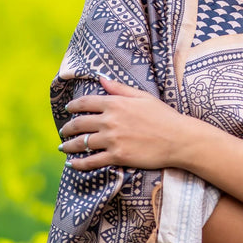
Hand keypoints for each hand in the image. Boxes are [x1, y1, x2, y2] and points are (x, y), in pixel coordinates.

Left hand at [59, 77, 190, 171]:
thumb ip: (119, 89)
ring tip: (63, 147)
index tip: (68, 109)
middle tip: (63, 131)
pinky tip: (72, 164)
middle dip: (68, 128)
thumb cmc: (164, 116)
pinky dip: (79, 163)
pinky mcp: (117, 156)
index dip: (73, 106)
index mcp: (115, 103)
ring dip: (69, 145)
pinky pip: (91, 161)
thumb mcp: (142, 97)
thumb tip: (101, 79)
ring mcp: (112, 140)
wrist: (179, 139)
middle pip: (79, 124)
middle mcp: (110, 121)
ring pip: (81, 143)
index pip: (85, 103)